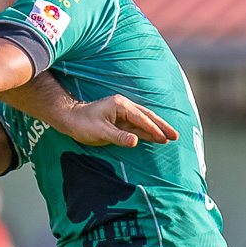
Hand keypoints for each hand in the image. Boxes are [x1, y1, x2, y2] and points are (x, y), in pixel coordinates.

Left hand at [57, 95, 177, 147]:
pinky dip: (148, 130)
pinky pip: (137, 125)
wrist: (70, 118)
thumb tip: (136, 141)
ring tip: (171, 137)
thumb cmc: (82, 124)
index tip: (164, 137)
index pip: (141, 118)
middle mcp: (124, 106)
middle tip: (175, 136)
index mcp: (120, 105)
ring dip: (157, 128)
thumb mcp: (99, 132)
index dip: (153, 128)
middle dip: (162, 126)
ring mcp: (123, 112)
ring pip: (144, 120)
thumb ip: (118, 136)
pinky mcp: (121, 119)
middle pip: (147, 116)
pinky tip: (157, 136)